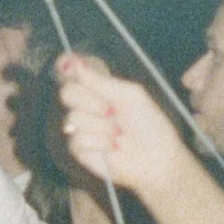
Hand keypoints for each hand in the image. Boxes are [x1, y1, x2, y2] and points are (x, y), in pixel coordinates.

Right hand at [55, 54, 185, 195]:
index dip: (68, 67)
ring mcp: (82, 128)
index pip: (75, 74)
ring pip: (74, 118)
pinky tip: (112, 148)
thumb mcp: (130, 95)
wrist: (156, 159)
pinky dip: (98, 143)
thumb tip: (76, 64)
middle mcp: (88, 107)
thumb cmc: (150, 126)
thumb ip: (101, 81)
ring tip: (118, 134)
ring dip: (101, 126)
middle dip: (87, 100)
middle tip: (108, 110)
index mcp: (101, 90)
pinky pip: (77, 140)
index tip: (68, 64)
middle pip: (67, 93)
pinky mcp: (80, 150)